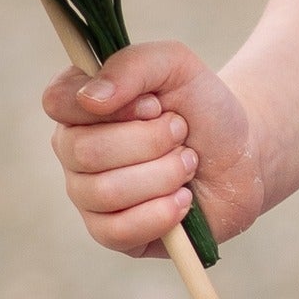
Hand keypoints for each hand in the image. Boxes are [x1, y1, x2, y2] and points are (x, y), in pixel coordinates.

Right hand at [44, 41, 264, 256]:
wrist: (241, 157)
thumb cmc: (202, 108)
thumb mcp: (176, 66)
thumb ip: (133, 65)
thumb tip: (91, 99)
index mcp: (81, 106)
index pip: (57, 102)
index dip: (111, 106)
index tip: (154, 104)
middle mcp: (74, 151)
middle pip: (85, 152)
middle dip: (150, 142)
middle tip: (182, 134)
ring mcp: (88, 195)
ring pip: (104, 193)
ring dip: (163, 175)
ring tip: (188, 164)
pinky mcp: (111, 233)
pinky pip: (117, 232)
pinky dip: (160, 213)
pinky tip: (184, 200)